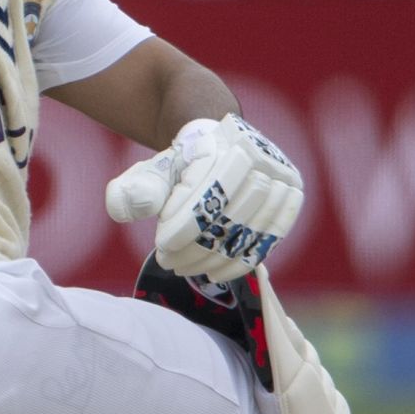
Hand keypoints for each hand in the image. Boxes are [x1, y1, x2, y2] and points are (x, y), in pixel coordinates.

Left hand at [105, 115, 303, 282]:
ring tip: (184, 268)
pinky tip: (214, 273)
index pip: (205, 192)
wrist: (218, 140)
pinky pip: (270, 235)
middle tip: (168, 261)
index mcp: (221, 141)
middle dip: (195, 246)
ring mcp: (279, 173)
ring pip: (249, 228)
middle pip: (228, 213)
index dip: (184, 223)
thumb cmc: (181, 161)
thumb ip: (137, 188)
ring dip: (214, 257)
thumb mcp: (153, 169)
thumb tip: (124, 207)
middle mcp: (257, 153)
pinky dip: (242, 260)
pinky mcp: (290, 193)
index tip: (161, 244)